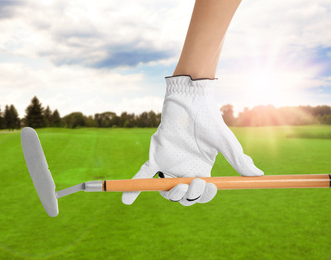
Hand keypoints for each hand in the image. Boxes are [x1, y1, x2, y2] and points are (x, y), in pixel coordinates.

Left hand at [122, 75, 262, 205]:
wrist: (191, 101)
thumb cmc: (209, 121)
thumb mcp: (225, 143)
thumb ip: (238, 161)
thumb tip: (258, 174)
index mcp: (200, 170)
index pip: (201, 193)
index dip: (205, 196)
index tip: (210, 187)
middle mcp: (183, 170)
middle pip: (183, 195)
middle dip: (189, 196)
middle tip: (194, 182)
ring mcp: (168, 164)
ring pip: (165, 189)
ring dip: (170, 194)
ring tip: (178, 186)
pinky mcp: (156, 156)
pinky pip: (143, 174)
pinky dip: (134, 186)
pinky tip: (126, 201)